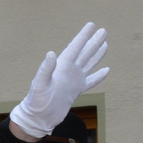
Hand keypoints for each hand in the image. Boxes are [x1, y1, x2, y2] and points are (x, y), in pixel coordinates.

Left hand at [8, 23, 109, 139]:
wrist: (38, 117)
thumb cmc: (36, 101)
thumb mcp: (40, 84)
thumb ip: (46, 69)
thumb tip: (51, 53)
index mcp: (61, 66)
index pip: (75, 47)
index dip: (83, 36)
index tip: (91, 25)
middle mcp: (68, 70)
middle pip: (84, 52)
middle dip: (94, 42)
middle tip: (104, 30)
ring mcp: (73, 80)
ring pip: (88, 64)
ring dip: (97, 54)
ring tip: (105, 43)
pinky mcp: (76, 90)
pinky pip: (91, 81)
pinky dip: (99, 76)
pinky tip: (106, 70)